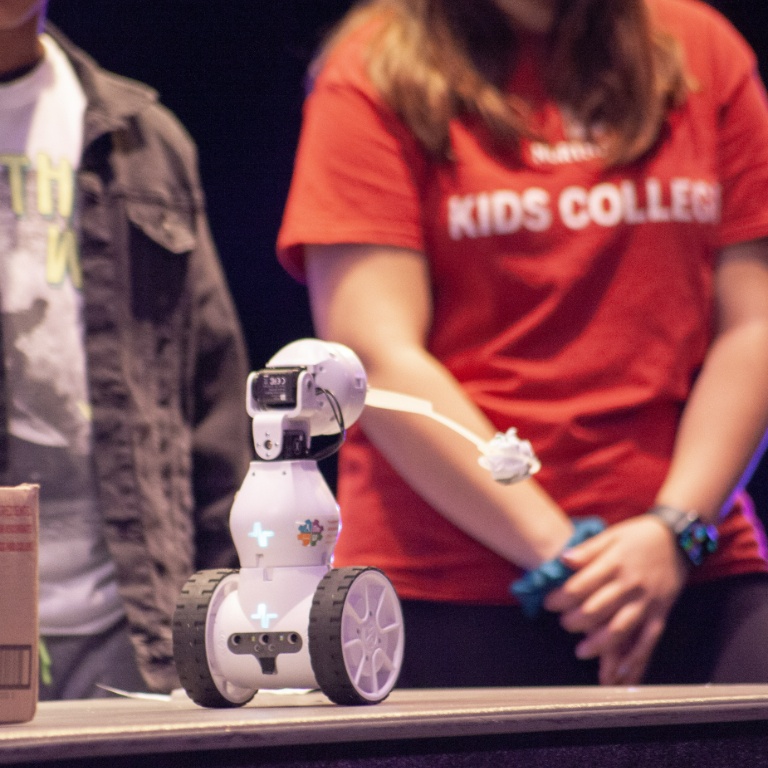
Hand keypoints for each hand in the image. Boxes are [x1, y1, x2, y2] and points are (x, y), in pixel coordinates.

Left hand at [543, 515, 688, 683]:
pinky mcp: (661, 613)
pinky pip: (649, 640)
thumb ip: (587, 550)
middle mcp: (630, 585)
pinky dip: (636, 659)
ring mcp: (647, 601)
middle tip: (564, 625)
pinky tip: (622, 673)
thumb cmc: (639, 535)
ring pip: (622, 628)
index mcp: (614, 564)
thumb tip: (563, 560)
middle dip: (576, 621)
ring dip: (600, 644)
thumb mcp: (612, 535)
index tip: (548, 604)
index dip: (561, 597)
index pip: (582, 585)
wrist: (679, 538)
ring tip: (582, 651)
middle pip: (598, 609)